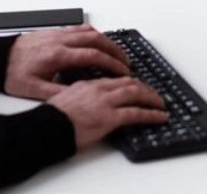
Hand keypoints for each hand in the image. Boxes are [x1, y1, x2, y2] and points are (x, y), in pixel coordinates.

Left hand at [5, 25, 131, 99]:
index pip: (92, 56)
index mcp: (56, 56)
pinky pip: (80, 28)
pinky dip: (94, 34)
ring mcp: (58, 33)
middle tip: (126, 62)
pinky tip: (99, 41)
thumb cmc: (13, 73)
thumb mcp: (34, 90)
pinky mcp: (55, 31)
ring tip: (117, 53)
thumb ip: (57, 93)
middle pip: (96, 40)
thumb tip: (80, 96)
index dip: (111, 63)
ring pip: (90, 32)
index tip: (122, 71)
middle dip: (115, 51)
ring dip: (107, 41)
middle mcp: (59, 41)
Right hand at [48, 77, 166, 148]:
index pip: (115, 78)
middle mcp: (99, 89)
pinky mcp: (110, 118)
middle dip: (145, 87)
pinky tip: (160, 116)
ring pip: (136, 93)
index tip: (136, 84)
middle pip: (129, 82)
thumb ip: (79, 94)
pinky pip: (137, 113)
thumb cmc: (52, 118)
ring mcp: (106, 102)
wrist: (46, 127)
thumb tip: (85, 100)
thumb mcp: (65, 98)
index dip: (130, 81)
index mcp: (88, 84)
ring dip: (152, 98)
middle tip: (154, 93)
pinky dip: (151, 114)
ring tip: (160, 103)